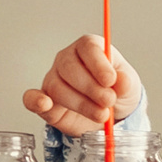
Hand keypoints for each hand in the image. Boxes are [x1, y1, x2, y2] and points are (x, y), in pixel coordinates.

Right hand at [24, 34, 142, 135]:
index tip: (110, 80)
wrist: (110, 113)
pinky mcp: (46, 101)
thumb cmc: (117, 91)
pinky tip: (45, 104)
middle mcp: (67, 60)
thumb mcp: (129, 86)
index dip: (98, 64)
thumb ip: (126, 83)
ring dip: (81, 104)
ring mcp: (54, 79)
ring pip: (58, 88)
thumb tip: (121, 81)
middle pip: (70, 68)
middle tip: (108, 101)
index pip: (88, 47)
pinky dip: (36, 101)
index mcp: (89, 48)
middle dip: (91, 88)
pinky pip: (32, 98)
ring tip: (101, 114)